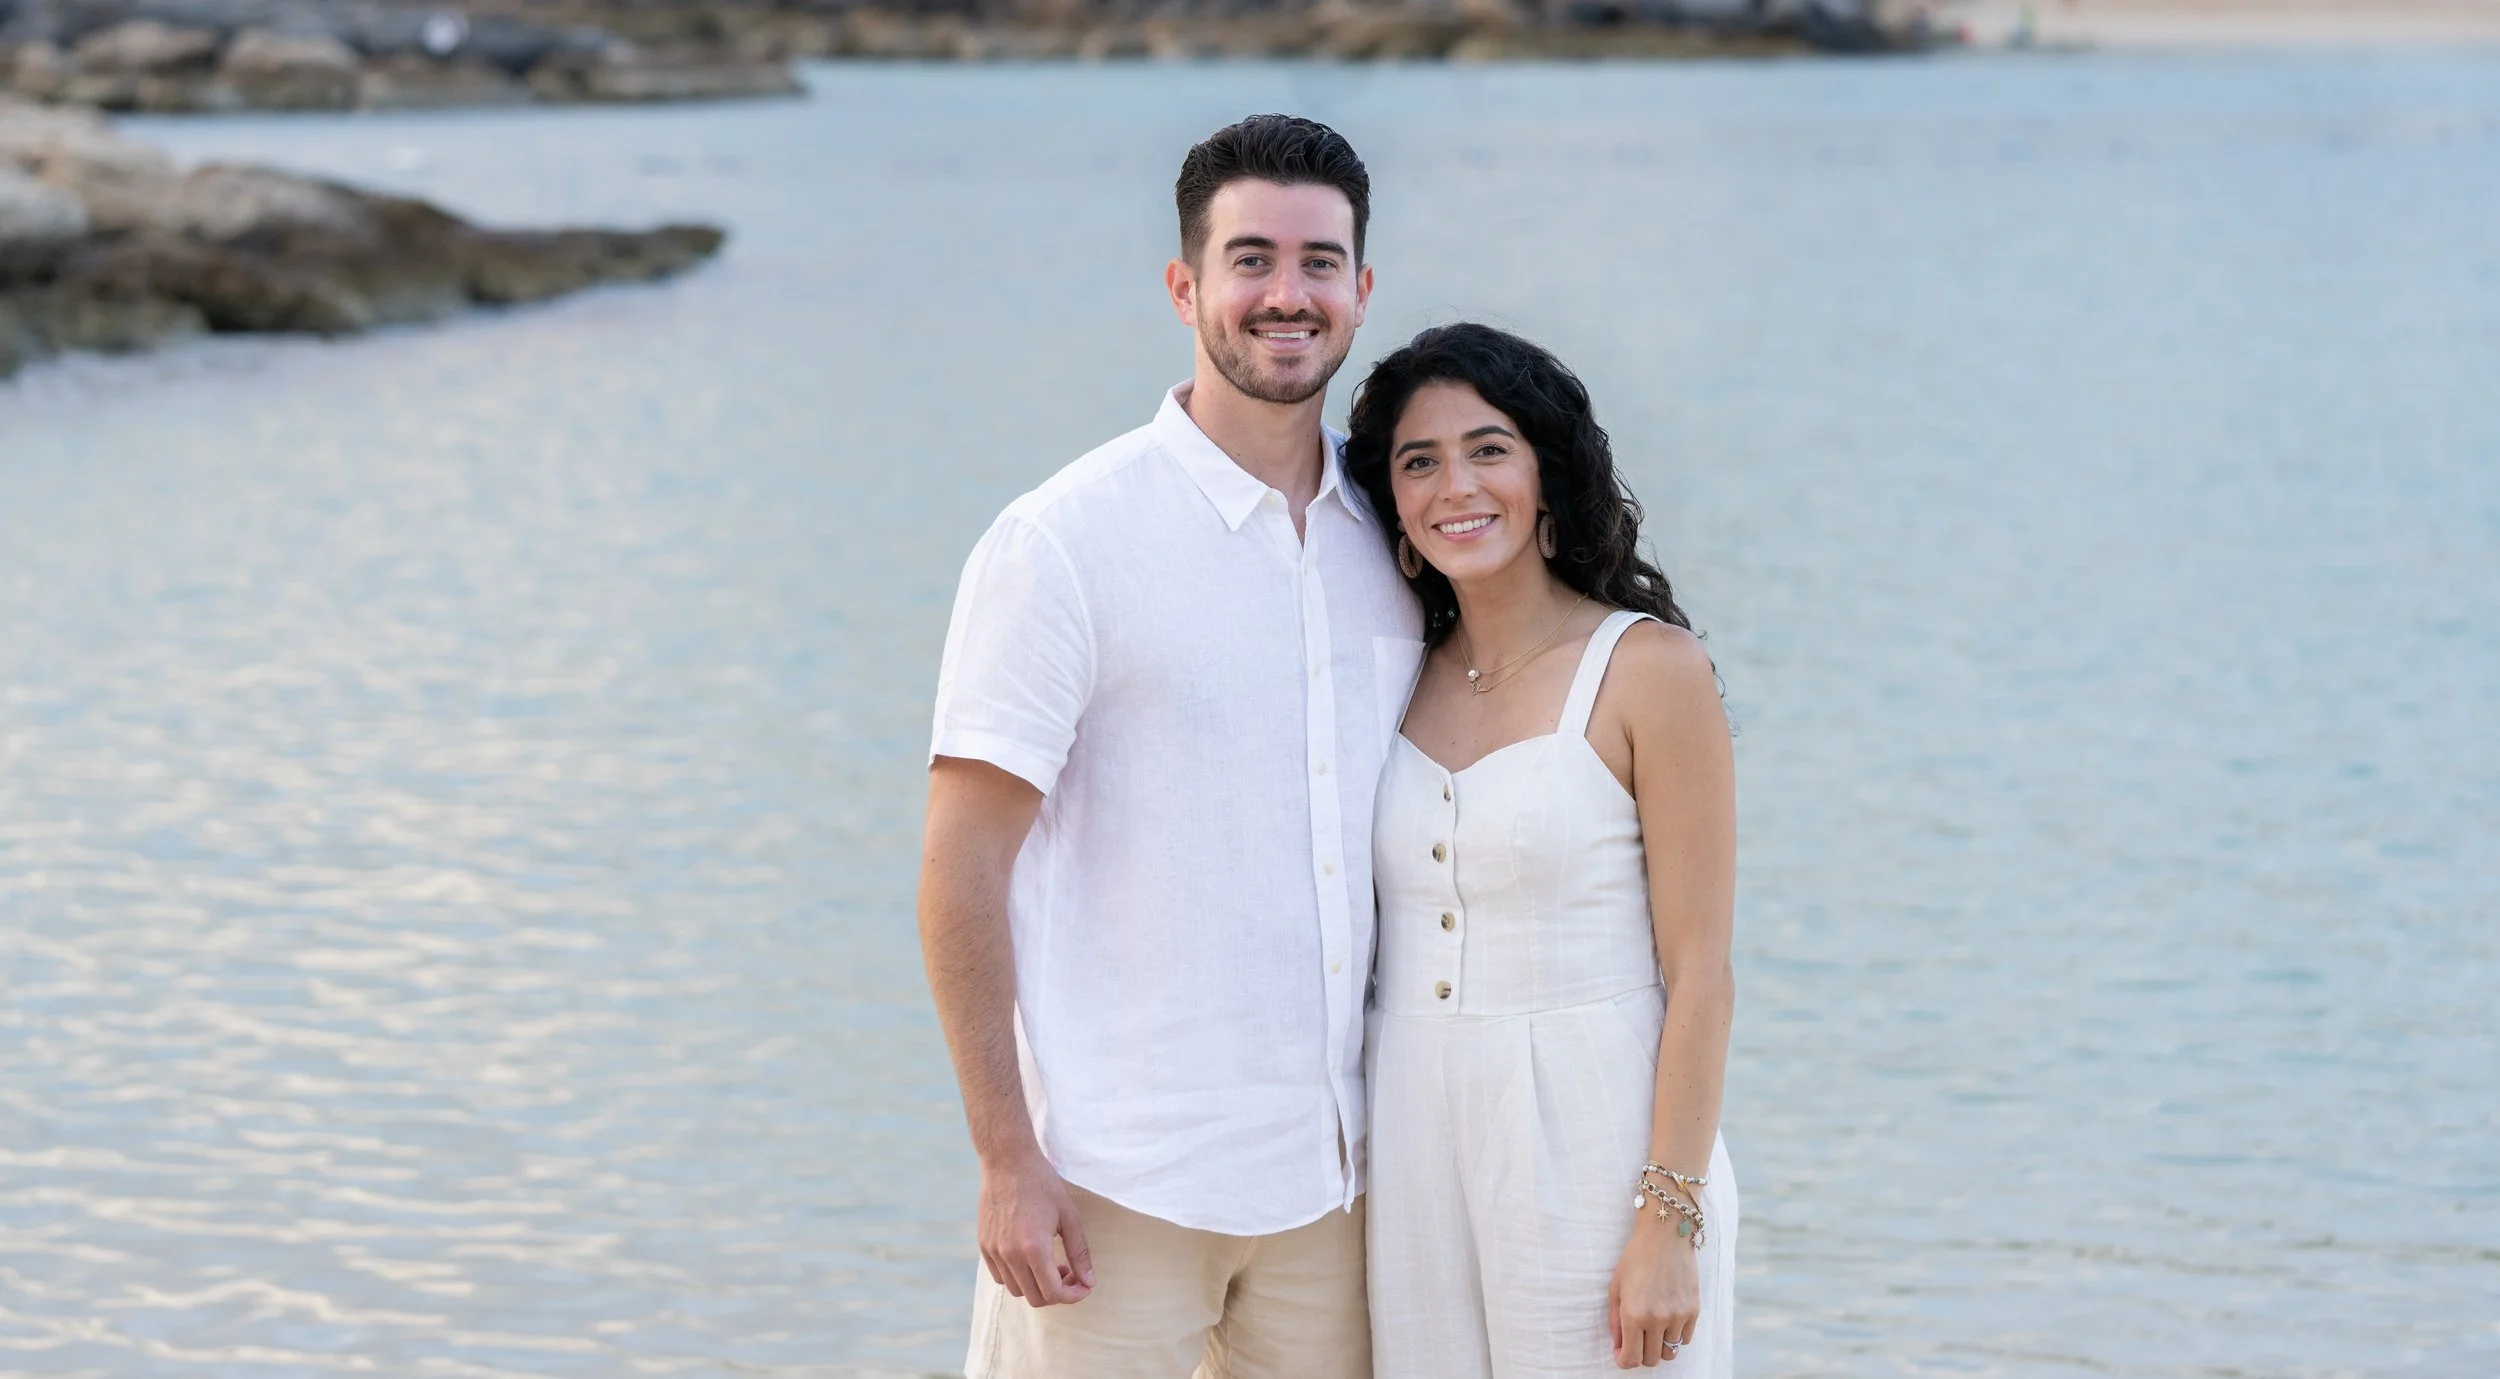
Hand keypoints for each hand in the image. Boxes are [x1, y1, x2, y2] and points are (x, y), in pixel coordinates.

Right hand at [978, 1149, 1094, 1307]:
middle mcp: (1010, 1254)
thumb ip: (1079, 1253)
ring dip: (1037, 1286)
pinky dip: (1018, 1277)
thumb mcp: (1069, 1216)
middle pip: (1035, 1298)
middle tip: (1069, 1273)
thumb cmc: (1042, 1184)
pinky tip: (1030, 1258)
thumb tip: (1089, 1282)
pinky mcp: (984, 1245)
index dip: (1073, 1296)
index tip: (1083, 1286)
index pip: (1054, 1293)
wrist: (1008, 1161)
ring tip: (1050, 1264)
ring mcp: (994, 1251)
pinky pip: (1000, 1276)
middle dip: (1057, 1293)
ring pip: (1017, 1290)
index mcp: (1034, 1248)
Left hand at [1608, 1208, 1699, 1366]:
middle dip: (1641, 1354)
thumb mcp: (1616, 1289)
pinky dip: (1675, 1336)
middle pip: (1651, 1360)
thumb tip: (1619, 1348)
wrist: (1666, 1235)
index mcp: (1634, 1315)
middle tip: (1636, 1338)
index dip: (1623, 1360)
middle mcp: (1658, 1319)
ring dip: (1659, 1346)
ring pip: (1670, 1352)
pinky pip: (1685, 1339)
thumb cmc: (1635, 1259)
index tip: (1621, 1352)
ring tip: (1652, 1328)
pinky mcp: (1694, 1310)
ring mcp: (1678, 1316)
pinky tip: (1667, 1320)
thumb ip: (1615, 1322)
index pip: (1631, 1359)